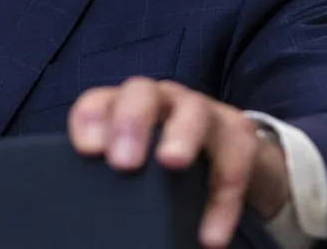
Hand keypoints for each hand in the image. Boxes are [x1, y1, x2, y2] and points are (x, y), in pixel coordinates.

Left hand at [68, 78, 290, 248]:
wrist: (228, 161)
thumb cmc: (163, 163)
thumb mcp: (137, 161)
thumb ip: (111, 173)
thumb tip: (90, 212)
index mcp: (126, 104)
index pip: (99, 101)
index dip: (90, 119)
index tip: (88, 151)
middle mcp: (162, 99)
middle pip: (142, 93)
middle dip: (131, 121)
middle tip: (123, 162)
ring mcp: (202, 110)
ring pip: (193, 110)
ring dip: (182, 135)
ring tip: (171, 163)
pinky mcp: (238, 133)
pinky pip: (235, 158)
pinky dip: (223, 199)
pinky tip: (210, 234)